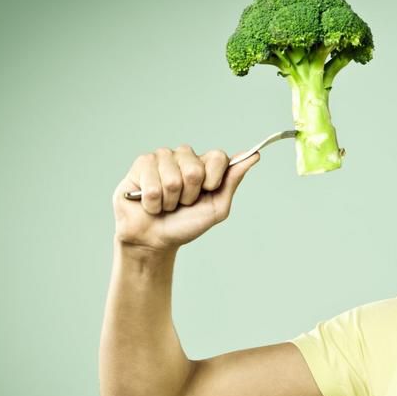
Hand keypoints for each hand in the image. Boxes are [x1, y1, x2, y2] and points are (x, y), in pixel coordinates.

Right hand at [112, 144, 259, 251]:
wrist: (155, 239)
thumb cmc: (186, 224)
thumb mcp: (217, 208)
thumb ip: (232, 181)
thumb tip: (254, 155)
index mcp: (205, 164)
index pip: (218, 157)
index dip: (213, 180)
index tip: (207, 192)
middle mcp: (185, 156)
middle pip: (195, 170)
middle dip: (189, 195)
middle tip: (182, 203)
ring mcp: (163, 157)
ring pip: (172, 179)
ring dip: (170, 201)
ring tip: (166, 204)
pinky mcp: (142, 163)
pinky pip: (152, 184)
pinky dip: (152, 203)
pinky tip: (150, 203)